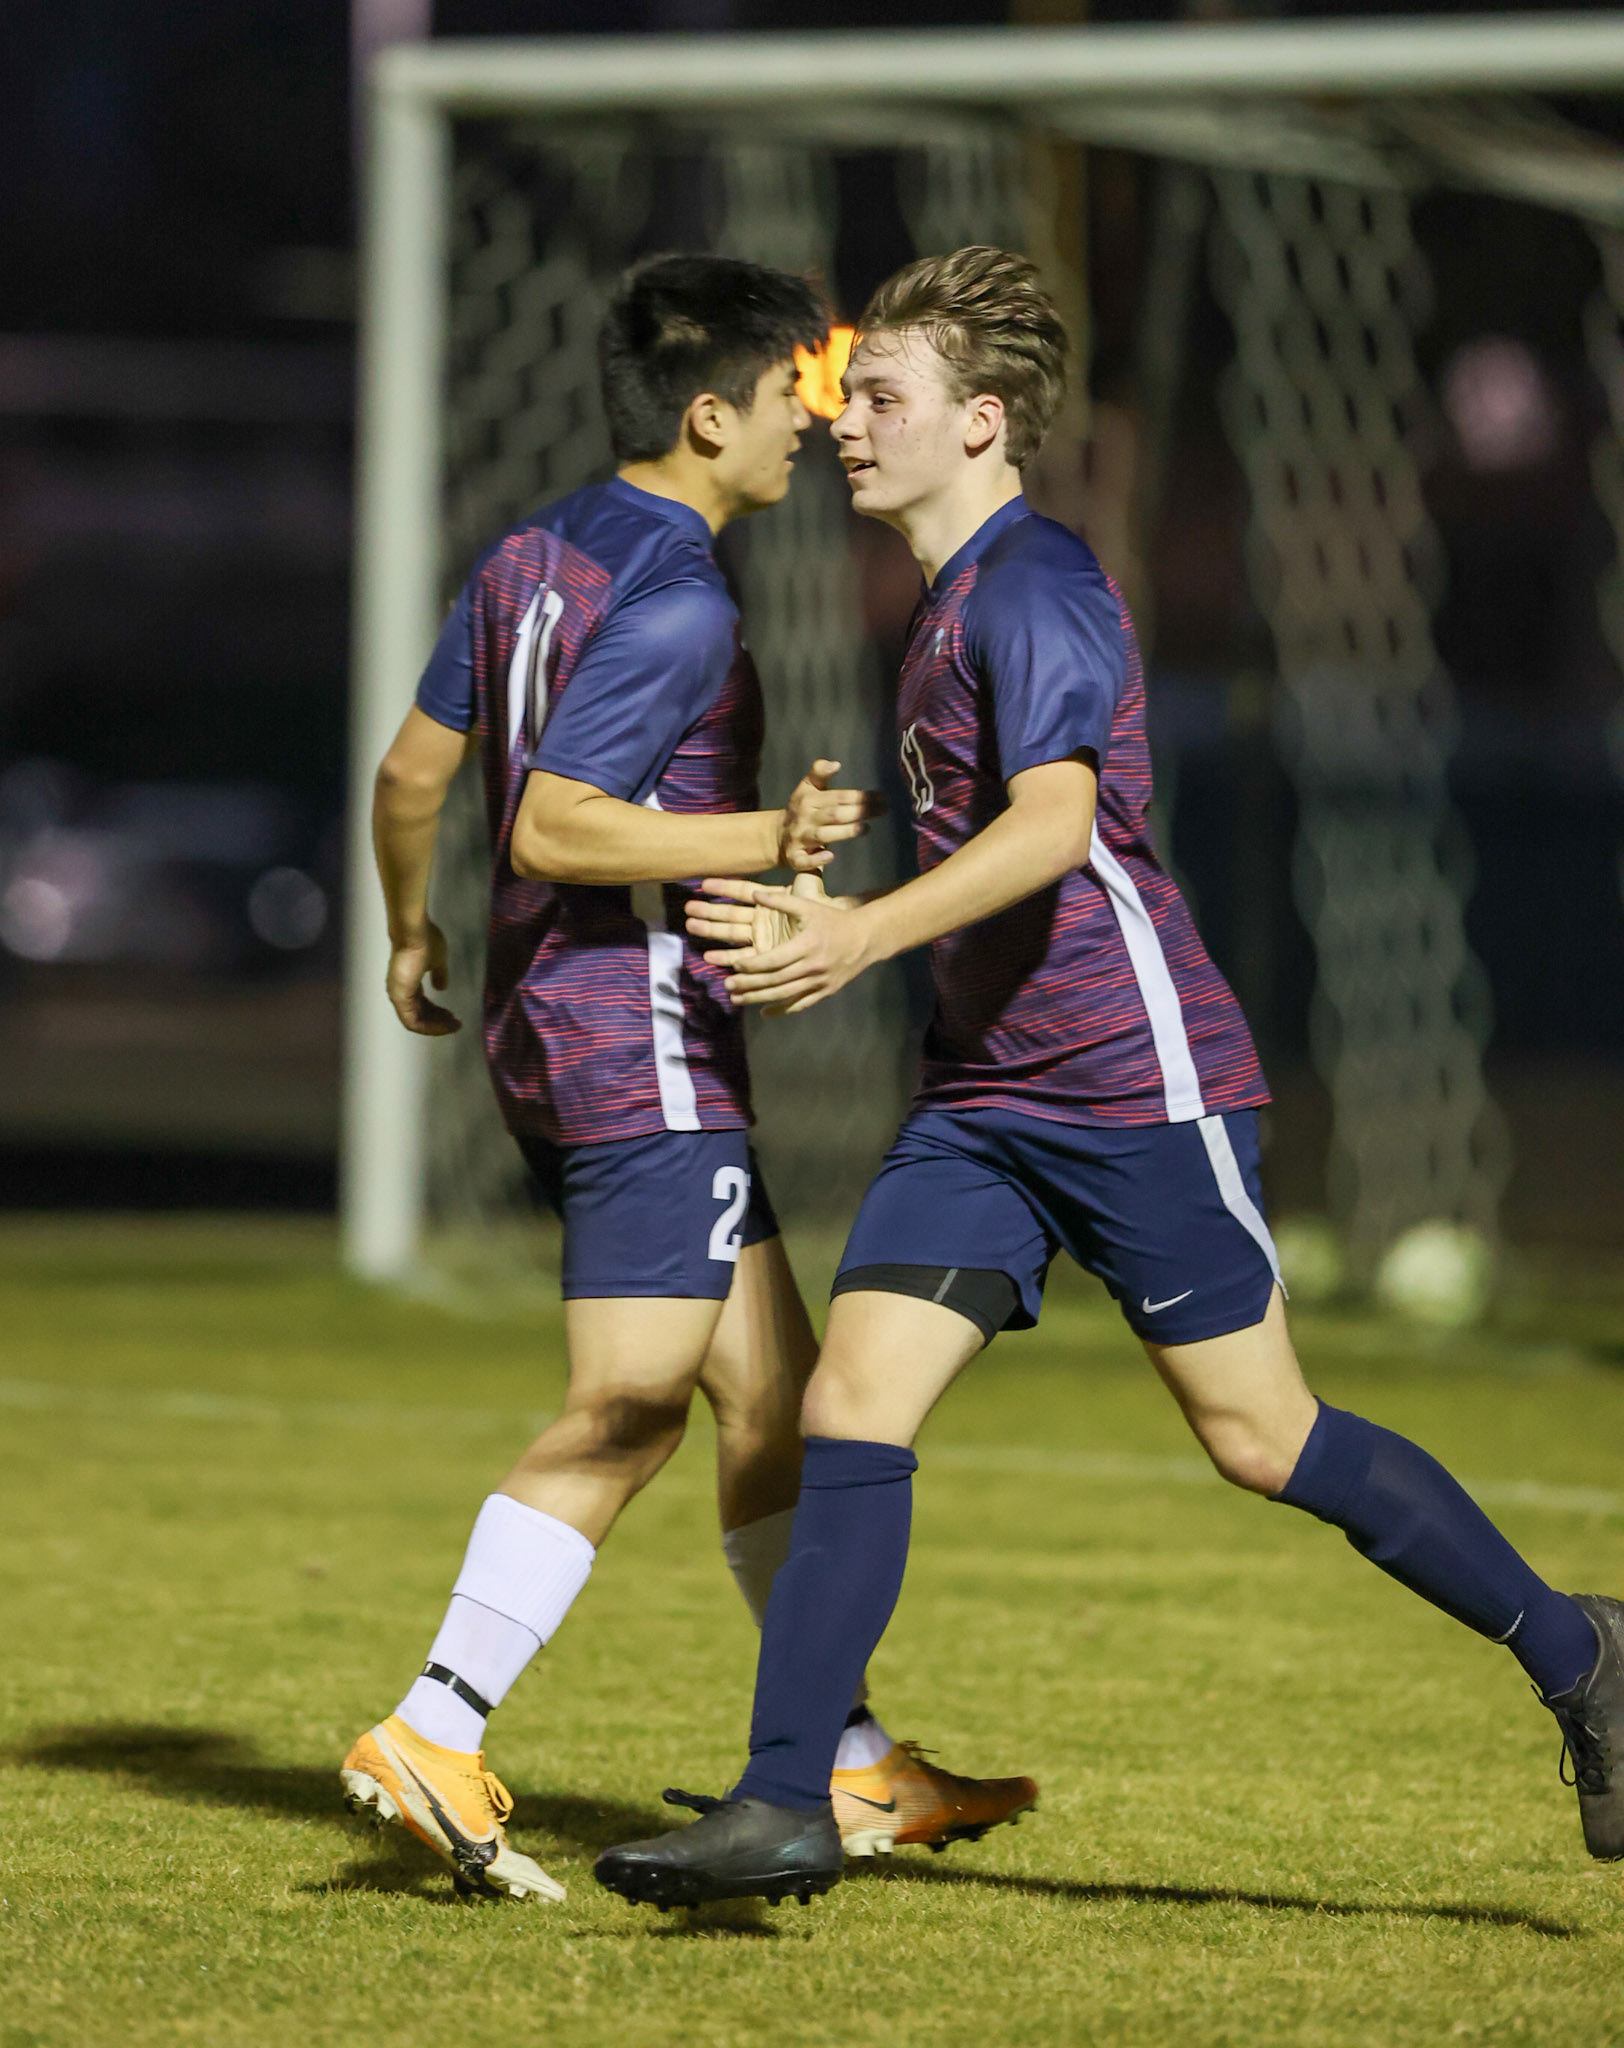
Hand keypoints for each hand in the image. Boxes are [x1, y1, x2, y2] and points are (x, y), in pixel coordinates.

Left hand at [385, 920, 460, 1034]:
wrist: (414, 934)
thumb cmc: (425, 942)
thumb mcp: (437, 960)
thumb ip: (439, 975)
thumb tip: (442, 987)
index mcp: (408, 982)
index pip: (421, 1004)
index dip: (437, 1012)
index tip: (453, 1015)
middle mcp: (400, 992)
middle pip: (419, 1015)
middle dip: (438, 1021)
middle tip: (455, 1023)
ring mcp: (398, 996)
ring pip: (416, 1021)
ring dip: (435, 1026)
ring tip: (453, 1025)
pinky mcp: (400, 999)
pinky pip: (413, 1021)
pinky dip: (429, 1026)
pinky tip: (445, 1024)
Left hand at [685, 875, 878, 1013]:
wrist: (866, 938)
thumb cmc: (834, 920)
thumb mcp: (809, 906)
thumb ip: (781, 901)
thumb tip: (754, 894)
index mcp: (807, 945)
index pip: (774, 960)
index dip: (752, 965)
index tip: (734, 966)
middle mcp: (812, 967)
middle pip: (775, 980)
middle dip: (748, 984)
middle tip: (727, 986)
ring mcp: (819, 982)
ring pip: (784, 995)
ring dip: (758, 999)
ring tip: (736, 999)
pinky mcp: (825, 992)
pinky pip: (800, 1004)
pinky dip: (782, 1010)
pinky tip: (765, 1012)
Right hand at [777, 759, 885, 873]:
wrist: (777, 836)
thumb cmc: (801, 810)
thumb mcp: (806, 788)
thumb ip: (819, 773)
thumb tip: (835, 764)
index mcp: (808, 800)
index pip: (838, 797)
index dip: (860, 797)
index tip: (882, 797)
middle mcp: (804, 818)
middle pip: (834, 814)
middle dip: (858, 812)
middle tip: (882, 810)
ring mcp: (799, 838)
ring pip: (822, 835)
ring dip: (843, 832)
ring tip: (865, 828)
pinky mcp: (795, 858)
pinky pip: (804, 860)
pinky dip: (816, 859)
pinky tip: (830, 855)